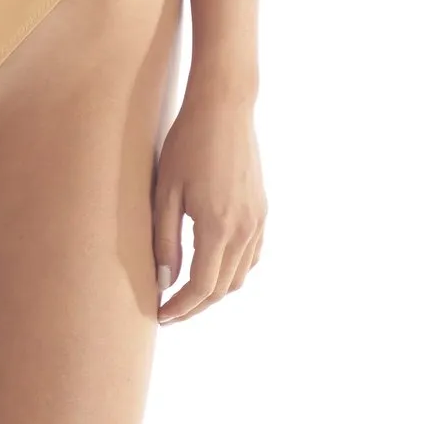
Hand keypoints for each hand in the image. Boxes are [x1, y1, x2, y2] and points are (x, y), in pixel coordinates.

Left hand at [152, 84, 265, 322]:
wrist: (225, 108)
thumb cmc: (188, 143)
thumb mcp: (166, 191)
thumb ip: (165, 239)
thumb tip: (165, 280)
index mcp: (217, 227)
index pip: (201, 287)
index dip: (180, 307)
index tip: (161, 316)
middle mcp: (244, 230)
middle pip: (222, 288)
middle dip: (195, 305)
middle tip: (169, 310)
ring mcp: (258, 221)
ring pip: (240, 276)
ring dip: (215, 290)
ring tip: (187, 291)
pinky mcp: (263, 210)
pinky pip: (252, 256)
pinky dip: (234, 270)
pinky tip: (214, 265)